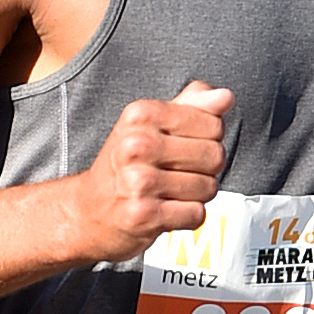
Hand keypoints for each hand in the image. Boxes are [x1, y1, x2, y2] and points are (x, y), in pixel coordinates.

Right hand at [65, 81, 231, 264]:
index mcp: (141, 115)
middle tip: (179, 172)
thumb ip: (191, 106)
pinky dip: (188, 216)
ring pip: (208, 187)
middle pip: (214, 155)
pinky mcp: (144, 215)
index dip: (209, 139)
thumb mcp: (150, 125)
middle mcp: (137, 144)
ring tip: (172, 192)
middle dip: (206, 169)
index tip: (185, 146)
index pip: (213, 124)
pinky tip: (168, 210)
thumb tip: (225, 97)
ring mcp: (139, 181)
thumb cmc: (124, 165)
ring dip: (197, 195)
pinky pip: (196, 214)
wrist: (88, 211)